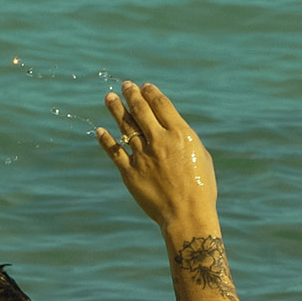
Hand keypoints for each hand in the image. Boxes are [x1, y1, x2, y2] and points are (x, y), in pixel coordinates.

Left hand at [96, 81, 218, 231]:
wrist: (187, 215)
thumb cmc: (201, 187)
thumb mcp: (201, 156)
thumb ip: (184, 138)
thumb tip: (171, 128)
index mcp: (180, 134)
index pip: (160, 104)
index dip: (150, 92)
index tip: (144, 86)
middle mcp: (159, 141)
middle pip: (140, 109)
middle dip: (131, 94)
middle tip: (125, 85)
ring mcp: (143, 156)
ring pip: (125, 126)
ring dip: (116, 109)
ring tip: (109, 97)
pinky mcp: (130, 172)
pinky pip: (114, 151)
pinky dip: (105, 139)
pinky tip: (100, 130)